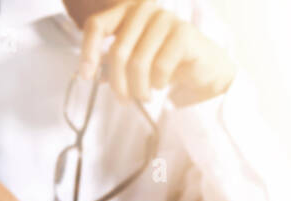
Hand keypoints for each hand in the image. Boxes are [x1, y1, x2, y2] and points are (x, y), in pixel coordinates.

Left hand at [78, 1, 236, 106]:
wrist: (204, 69)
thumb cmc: (165, 64)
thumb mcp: (133, 61)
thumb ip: (111, 63)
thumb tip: (90, 74)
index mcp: (127, 10)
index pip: (96, 25)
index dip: (88, 52)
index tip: (86, 76)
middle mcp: (144, 8)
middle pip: (117, 51)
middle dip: (118, 83)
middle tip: (124, 100)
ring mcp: (165, 18)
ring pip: (137, 62)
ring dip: (138, 88)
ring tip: (143, 97)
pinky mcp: (183, 33)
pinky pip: (159, 67)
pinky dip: (158, 83)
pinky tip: (161, 85)